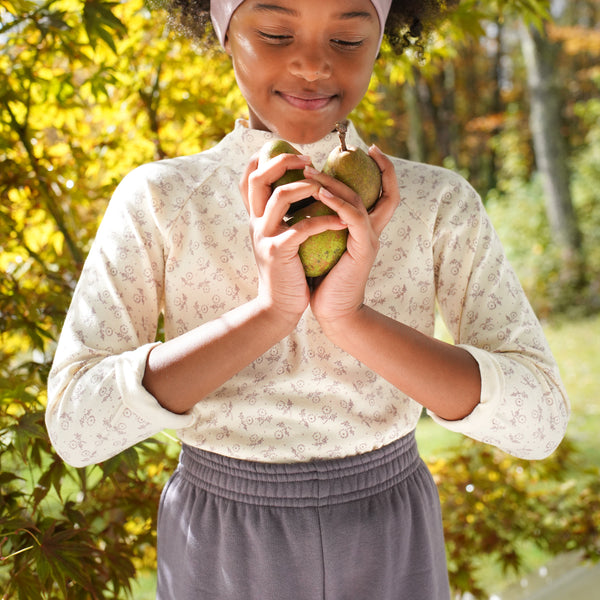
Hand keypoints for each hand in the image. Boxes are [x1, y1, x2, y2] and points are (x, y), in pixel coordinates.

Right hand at [240, 152, 347, 324]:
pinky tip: (341, 221)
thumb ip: (280, 218)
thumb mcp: (276, 240)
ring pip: (279, 197)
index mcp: (255, 218)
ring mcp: (264, 237)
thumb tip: (296, 195)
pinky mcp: (278, 252)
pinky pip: (302, 227)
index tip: (287, 151)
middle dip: (282, 162)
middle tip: (308, 159)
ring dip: (306, 187)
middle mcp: (255, 224)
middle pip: (258, 179)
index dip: (261, 160)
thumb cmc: (286, 272)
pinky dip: (323, 221)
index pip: (249, 179)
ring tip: (326, 188)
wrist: (279, 307)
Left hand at [305, 146, 399, 330]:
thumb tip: (303, 197)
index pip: (382, 192)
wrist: (333, 311)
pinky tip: (317, 192)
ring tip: (310, 170)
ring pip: (360, 199)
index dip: (383, 170)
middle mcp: (372, 230)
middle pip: (389, 190)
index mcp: (365, 227)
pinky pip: (352, 218)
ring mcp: (370, 239)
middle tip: (357, 146)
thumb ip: (322, 220)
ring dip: (335, 181)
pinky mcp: (363, 249)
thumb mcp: (323, 242)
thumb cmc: (323, 278)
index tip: (368, 149)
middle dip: (381, 166)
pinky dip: (336, 202)